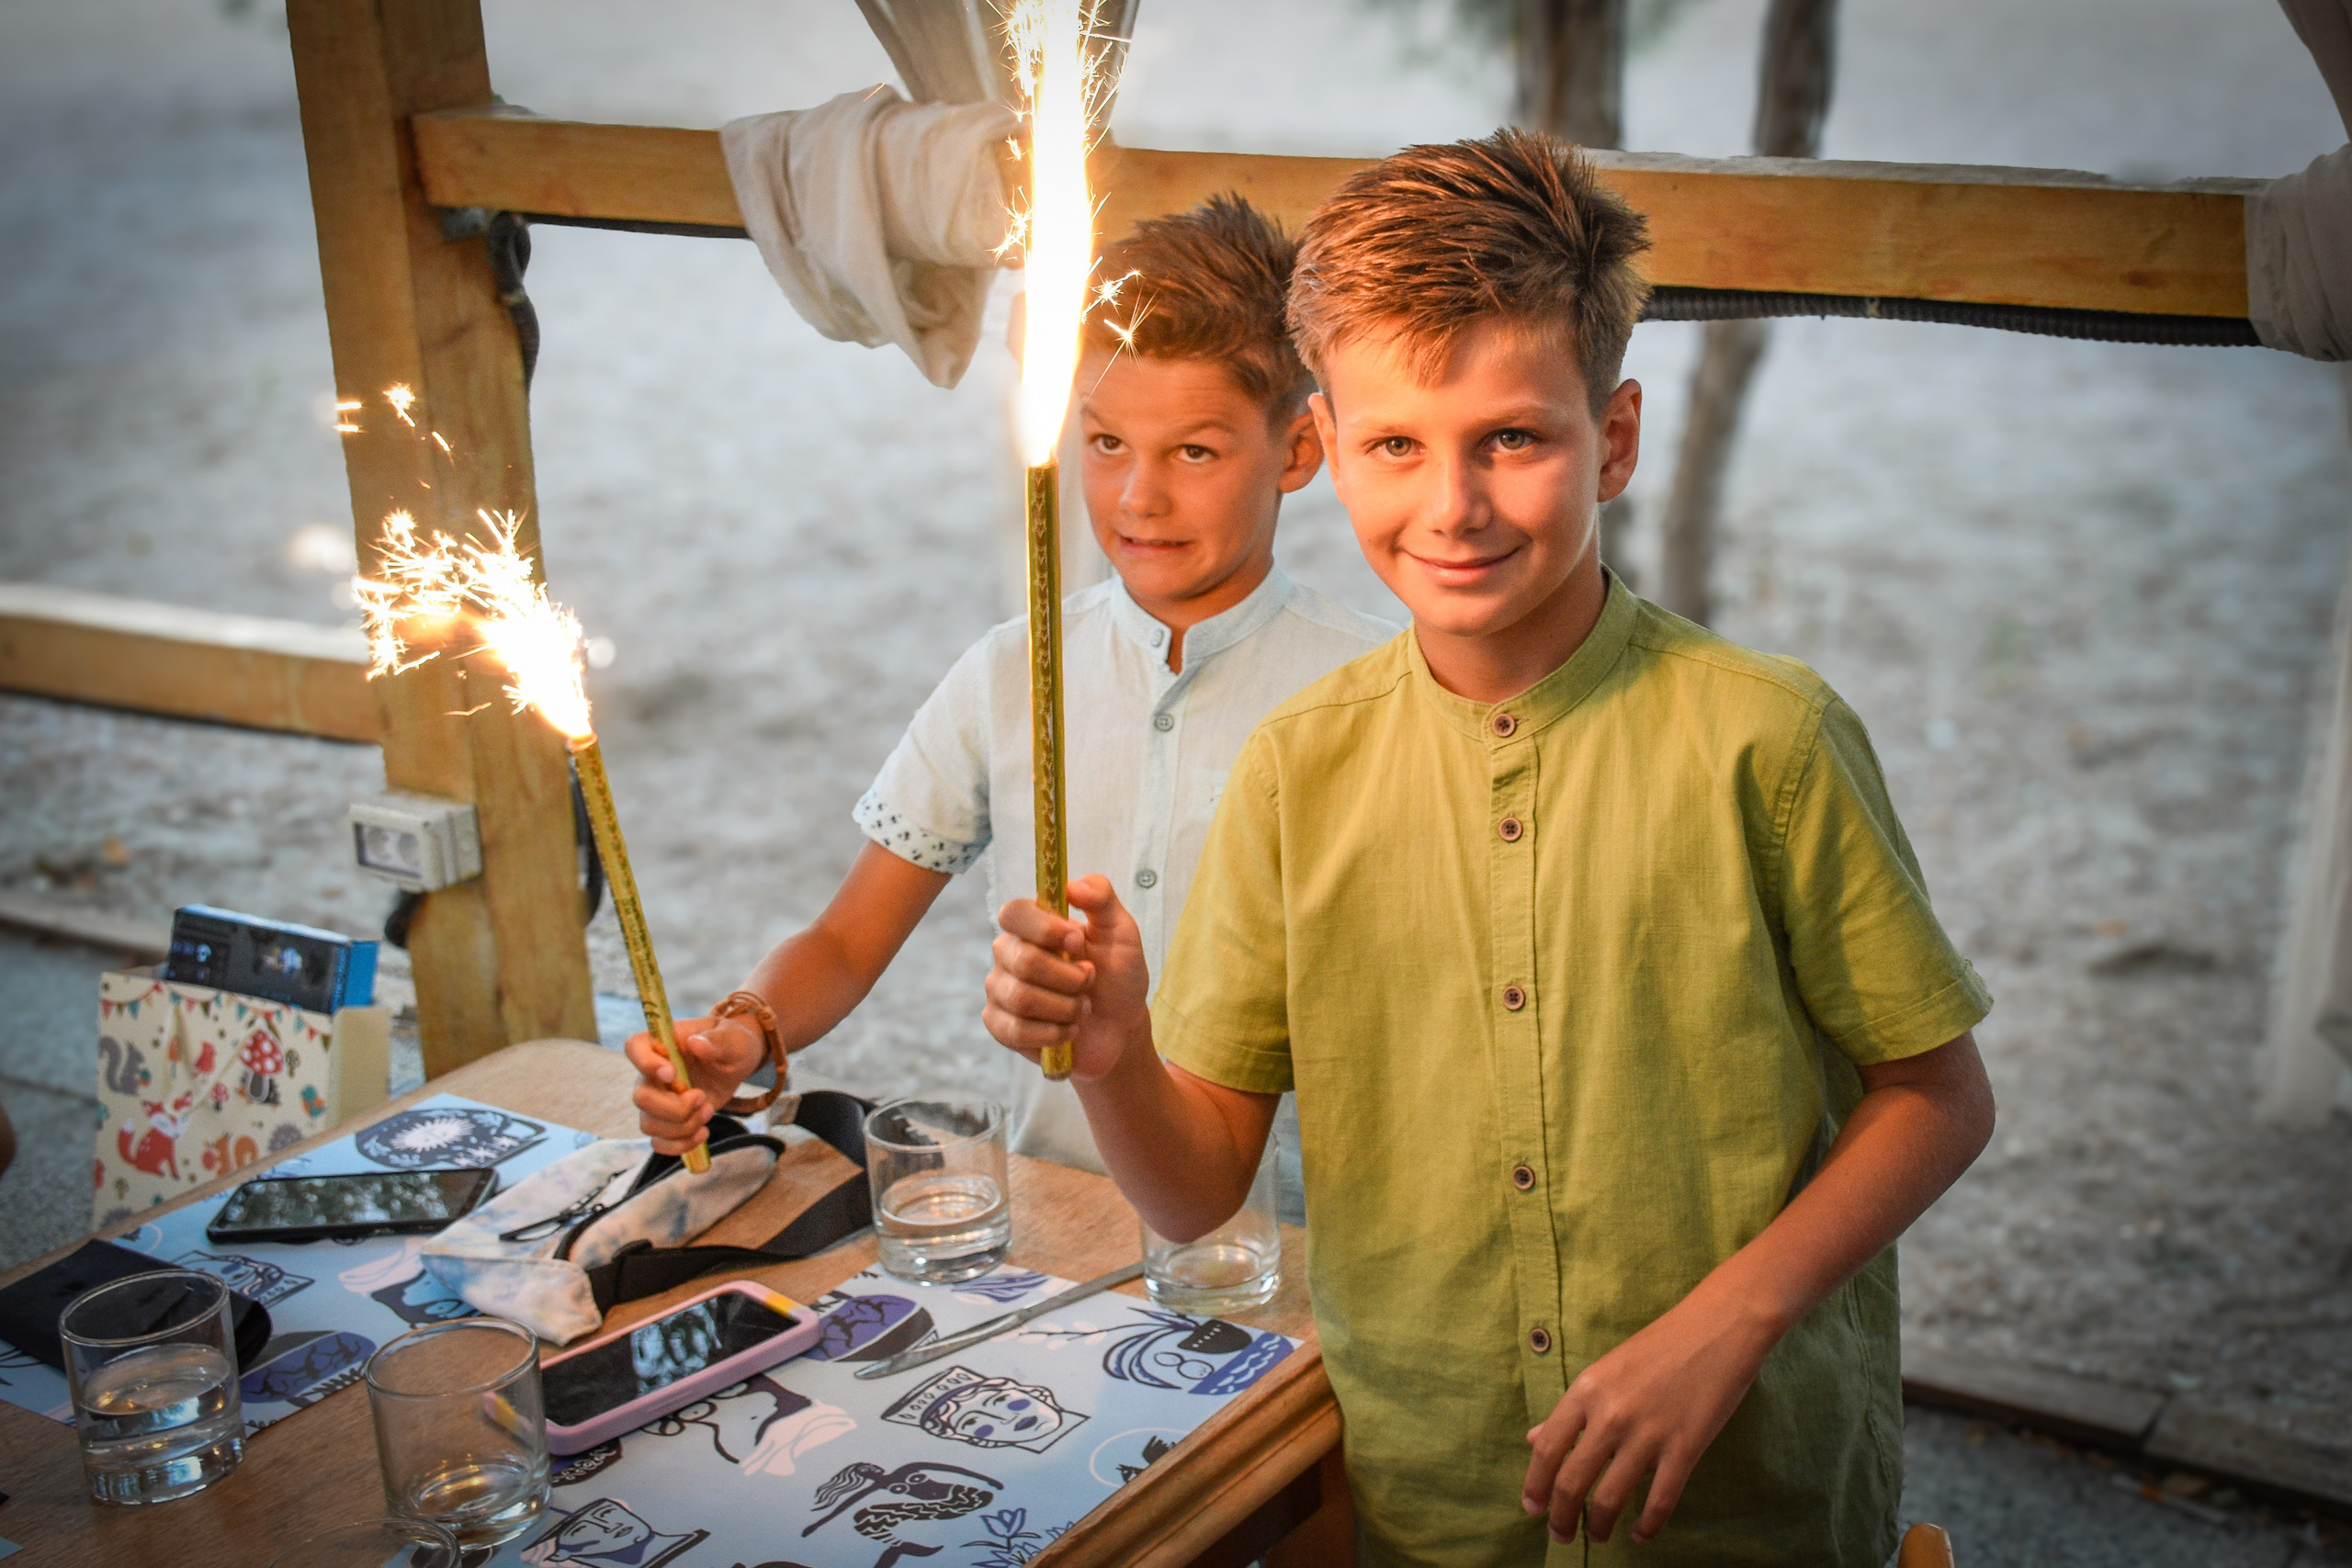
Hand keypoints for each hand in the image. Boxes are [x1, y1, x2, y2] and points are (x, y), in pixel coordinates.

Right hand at [626, 1013, 767, 1155]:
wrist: (737, 1063)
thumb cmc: (732, 1043)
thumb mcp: (733, 1038)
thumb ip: (717, 1041)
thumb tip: (696, 1043)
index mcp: (662, 1043)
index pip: (634, 1047)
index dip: (646, 1064)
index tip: (673, 1074)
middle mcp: (651, 1072)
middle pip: (641, 1097)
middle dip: (675, 1107)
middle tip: (702, 1097)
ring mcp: (656, 1098)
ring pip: (649, 1124)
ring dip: (683, 1127)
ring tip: (709, 1111)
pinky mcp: (667, 1120)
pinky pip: (658, 1142)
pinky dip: (680, 1145)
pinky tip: (702, 1134)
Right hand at [982, 875, 1150, 1079]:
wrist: (1120, 1026)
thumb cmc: (1116, 975)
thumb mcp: (1121, 931)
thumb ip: (1101, 898)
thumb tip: (1073, 885)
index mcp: (1032, 926)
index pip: (1013, 913)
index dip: (1045, 929)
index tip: (1077, 941)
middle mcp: (1009, 953)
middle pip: (1023, 961)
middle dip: (1070, 978)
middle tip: (1089, 980)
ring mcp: (1000, 989)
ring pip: (1022, 998)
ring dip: (1066, 1008)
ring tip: (1083, 1008)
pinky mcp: (1000, 1025)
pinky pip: (1015, 1030)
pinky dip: (1053, 1034)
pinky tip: (1069, 1031)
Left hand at [1520, 1287, 1777, 1547]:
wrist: (1718, 1327)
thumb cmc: (1660, 1345)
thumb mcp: (1605, 1370)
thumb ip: (1572, 1410)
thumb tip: (1534, 1439)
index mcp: (1586, 1390)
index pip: (1547, 1449)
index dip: (1535, 1485)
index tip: (1532, 1508)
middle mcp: (1611, 1414)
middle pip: (1572, 1481)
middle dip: (1561, 1517)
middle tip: (1560, 1535)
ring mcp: (1648, 1433)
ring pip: (1611, 1498)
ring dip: (1599, 1526)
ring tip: (1597, 1537)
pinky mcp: (1685, 1447)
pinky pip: (1659, 1500)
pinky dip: (1647, 1526)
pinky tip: (1639, 1535)